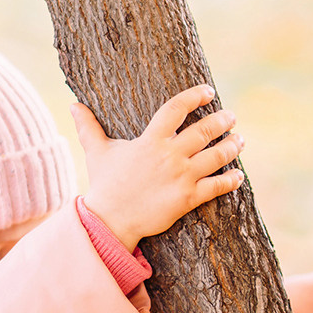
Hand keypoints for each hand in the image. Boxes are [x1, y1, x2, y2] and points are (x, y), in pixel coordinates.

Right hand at [69, 85, 243, 249]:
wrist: (109, 220)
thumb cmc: (104, 184)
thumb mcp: (96, 152)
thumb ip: (88, 127)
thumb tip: (73, 105)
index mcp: (150, 140)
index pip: (177, 109)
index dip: (195, 96)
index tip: (208, 92)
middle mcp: (169, 156)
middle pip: (204, 131)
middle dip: (222, 120)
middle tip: (231, 116)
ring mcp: (181, 177)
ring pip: (216, 156)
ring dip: (232, 146)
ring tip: (239, 140)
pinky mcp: (187, 199)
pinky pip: (217, 186)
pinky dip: (231, 180)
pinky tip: (238, 174)